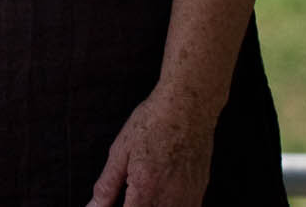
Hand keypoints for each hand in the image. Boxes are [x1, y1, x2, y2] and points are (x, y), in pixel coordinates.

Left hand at [87, 86, 215, 206]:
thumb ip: (107, 186)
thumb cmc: (152, 124)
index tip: (110, 204)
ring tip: (141, 193)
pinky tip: (159, 195)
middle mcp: (170, 201)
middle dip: (133, 206)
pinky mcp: (198, 196)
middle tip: (126, 194)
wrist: (188, 108)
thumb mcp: (120, 152)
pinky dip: (167, 206)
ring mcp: (188, 200)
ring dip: (150, 205)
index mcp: (145, 190)